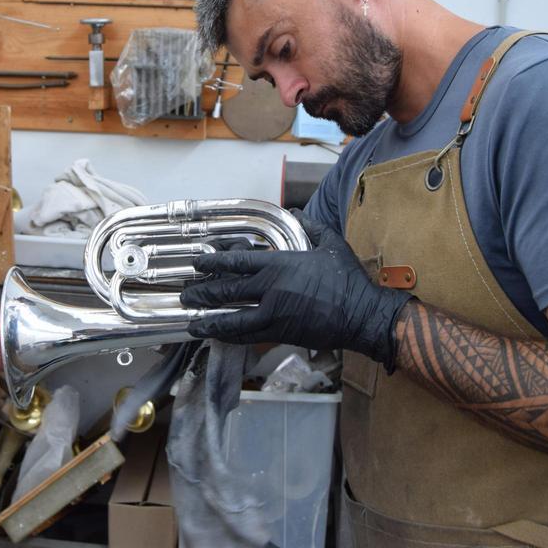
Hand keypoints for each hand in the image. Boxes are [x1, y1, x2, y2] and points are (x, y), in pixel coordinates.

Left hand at [179, 211, 412, 369]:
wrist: (361, 314)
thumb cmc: (347, 278)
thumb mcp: (329, 243)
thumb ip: (308, 226)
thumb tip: (293, 212)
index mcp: (280, 264)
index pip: (237, 261)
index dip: (214, 262)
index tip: (198, 263)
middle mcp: (271, 288)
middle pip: (228, 290)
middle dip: (203, 292)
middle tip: (186, 292)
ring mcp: (273, 313)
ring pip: (233, 317)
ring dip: (209, 319)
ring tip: (191, 320)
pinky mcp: (279, 333)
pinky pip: (247, 335)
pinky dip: (229, 334)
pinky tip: (217, 335)